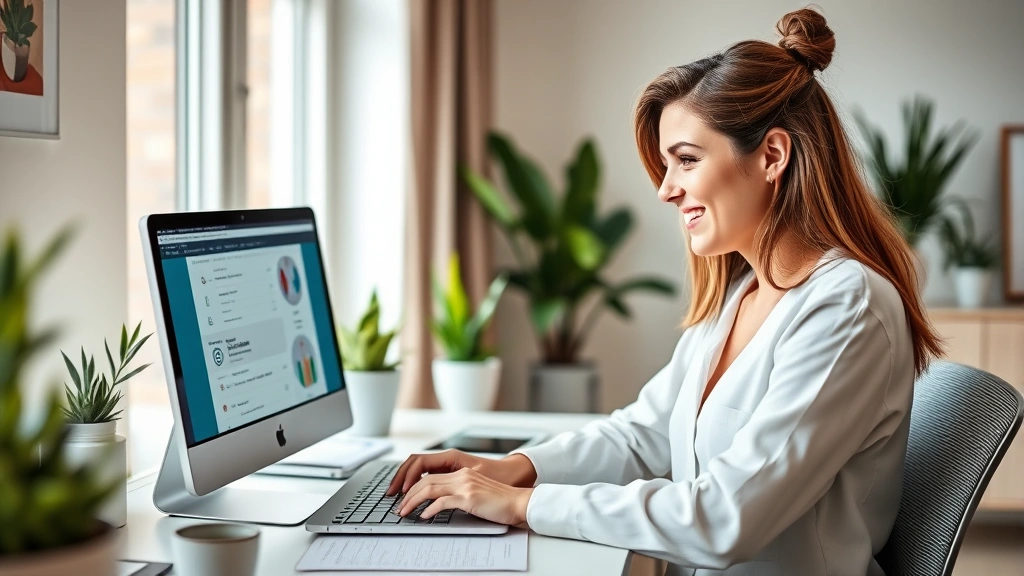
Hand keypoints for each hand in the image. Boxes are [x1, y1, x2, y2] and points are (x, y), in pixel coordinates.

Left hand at [398, 467, 533, 525]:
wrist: (519, 503)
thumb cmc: (500, 502)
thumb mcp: (476, 493)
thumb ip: (459, 493)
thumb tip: (438, 504)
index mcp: (463, 473)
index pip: (431, 476)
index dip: (414, 487)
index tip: (405, 498)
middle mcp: (462, 476)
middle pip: (426, 481)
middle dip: (408, 495)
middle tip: (399, 508)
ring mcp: (465, 486)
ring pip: (430, 489)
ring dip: (413, 502)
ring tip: (405, 512)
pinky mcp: (470, 498)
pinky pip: (443, 502)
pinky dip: (430, 509)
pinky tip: (424, 517)